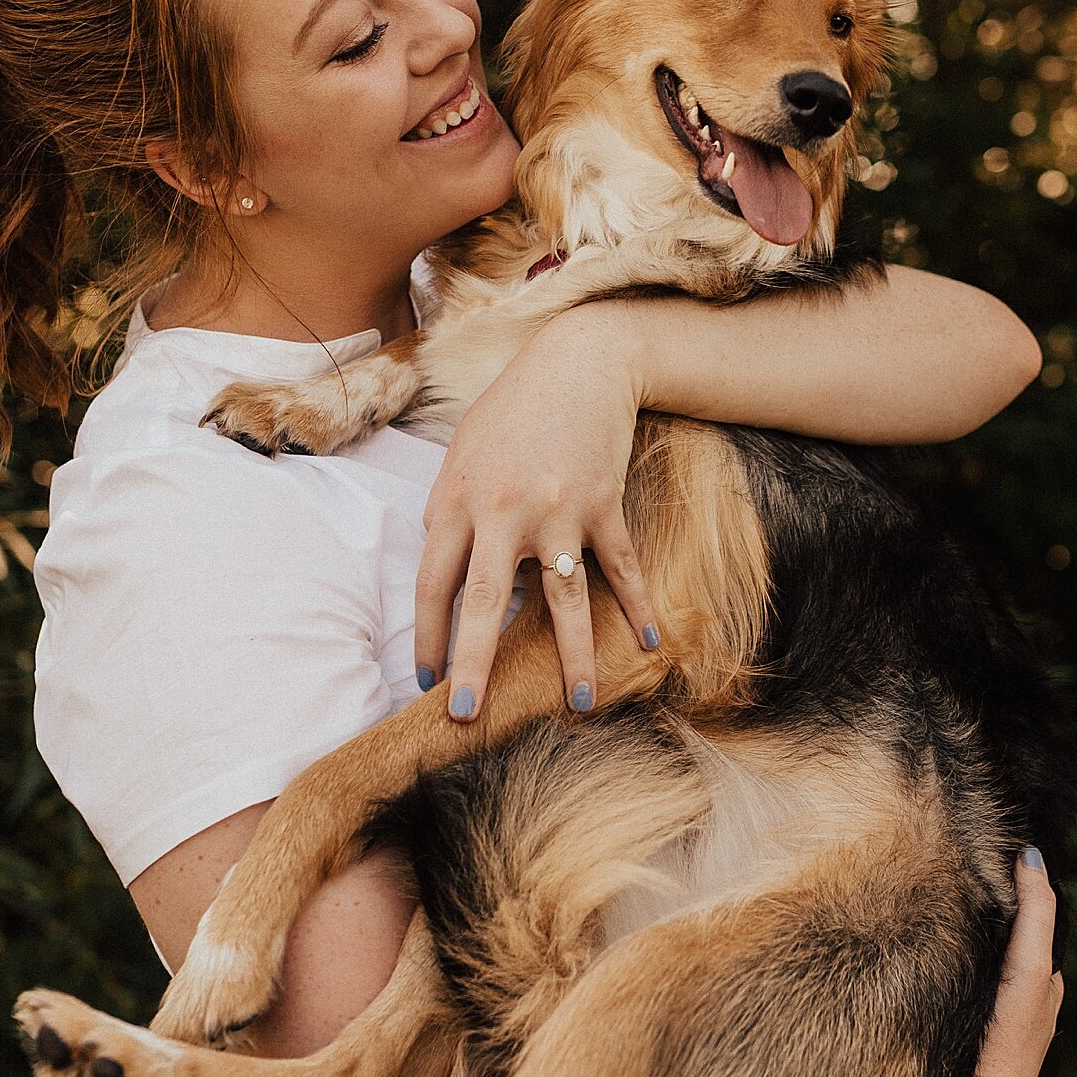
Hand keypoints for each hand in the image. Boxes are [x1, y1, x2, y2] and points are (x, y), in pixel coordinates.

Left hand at [413, 308, 659, 717]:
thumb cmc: (511, 412)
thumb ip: (448, 513)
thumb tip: (441, 570)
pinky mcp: (605, 505)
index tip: (428, 680)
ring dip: (573, 654)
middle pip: (486, 600)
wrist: (578, 362)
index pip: (433, 582)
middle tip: (466, 714)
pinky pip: (622, 567)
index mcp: (459, 500)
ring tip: (579, 703)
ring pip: (564, 596)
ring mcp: (560, 510)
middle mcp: (506, 510)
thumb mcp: (461, 455)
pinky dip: (638, 605)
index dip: (429, 635)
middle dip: (474, 662)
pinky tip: (648, 643)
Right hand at [889, 850, 1063, 1076]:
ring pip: (1039, 1008)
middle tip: (1023, 858)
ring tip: (1008, 884)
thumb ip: (880, 1071)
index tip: (1031, 865)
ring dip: (1028, 948)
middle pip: (1042, 996)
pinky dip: (1015, 975)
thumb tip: (882, 989)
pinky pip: (1021, 1022)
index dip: (1034, 928)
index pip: (1026, 997)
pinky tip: (990, 940)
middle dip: (1038, 925)